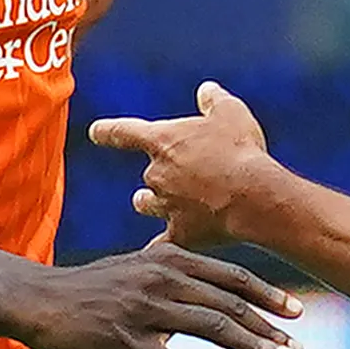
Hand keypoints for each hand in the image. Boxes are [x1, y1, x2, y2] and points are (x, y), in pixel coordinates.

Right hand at [14, 235, 302, 348]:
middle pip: (228, 304)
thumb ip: (173, 276)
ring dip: (251, 348)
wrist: (40, 300)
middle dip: (269, 327)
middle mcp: (162, 280)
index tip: (296, 312)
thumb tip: (206, 293)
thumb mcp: (136, 269)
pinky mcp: (123, 340)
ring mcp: (144, 309)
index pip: (231, 277)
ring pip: (210, 328)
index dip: (266, 296)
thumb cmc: (90, 289)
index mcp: (169, 261)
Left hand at [88, 80, 273, 254]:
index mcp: (163, 141)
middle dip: (160, 173)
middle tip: (183, 173)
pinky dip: (157, 247)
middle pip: (148, 173)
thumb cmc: (241, 150)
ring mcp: (166, 205)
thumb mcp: (231, 113)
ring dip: (149, 202)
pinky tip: (154, 258)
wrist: (254, 197)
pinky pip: (161, 243)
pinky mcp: (180, 233)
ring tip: (148, 203)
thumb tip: (206, 90)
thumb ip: (214, 100)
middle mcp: (157, 174)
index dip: (108, 132)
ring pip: (147, 203)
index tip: (95, 132)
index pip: (124, 133)